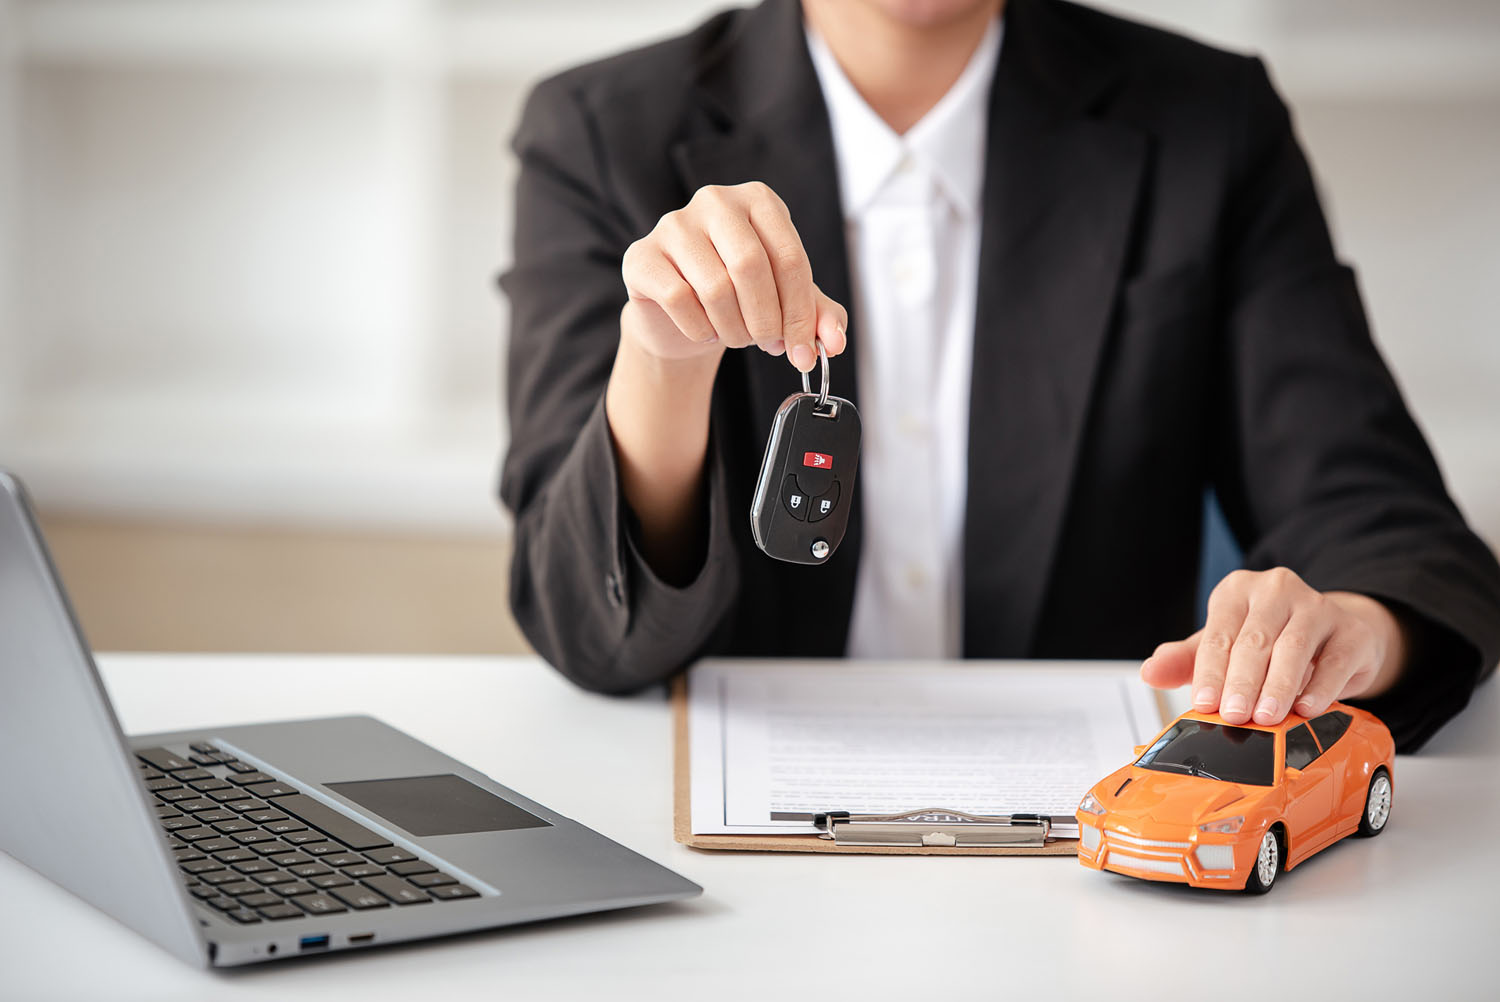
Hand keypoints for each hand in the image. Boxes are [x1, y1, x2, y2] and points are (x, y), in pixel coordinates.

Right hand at [620, 182, 847, 372]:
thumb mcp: (786, 301)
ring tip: (738, 336)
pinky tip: (706, 329)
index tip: (805, 350)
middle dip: (767, 320)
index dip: (801, 312)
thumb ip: (818, 316)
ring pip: (715, 288)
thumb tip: (834, 342)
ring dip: (734, 329)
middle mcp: (716, 201)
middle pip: (750, 266)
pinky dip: (700, 329)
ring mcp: (674, 224)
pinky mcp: (641, 256)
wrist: (679, 311)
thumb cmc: (739, 296)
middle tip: (770, 345)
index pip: (789, 256)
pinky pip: (679, 299)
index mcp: (758, 200)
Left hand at [1139, 568, 1407, 724]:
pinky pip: (1334, 660)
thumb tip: (1149, 672)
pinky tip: (1307, 708)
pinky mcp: (1352, 631)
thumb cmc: (1269, 641)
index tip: (1203, 704)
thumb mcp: (1223, 646)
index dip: (1209, 672)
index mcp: (1237, 591)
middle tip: (1234, 715)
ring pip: (1293, 648)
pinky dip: (1320, 687)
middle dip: (1241, 682)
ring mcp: (1318, 607)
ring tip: (1267, 717)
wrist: (1333, 635)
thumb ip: (1185, 661)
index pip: (1218, 634)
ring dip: (1278, 686)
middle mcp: (1277, 591)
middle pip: (1254, 640)